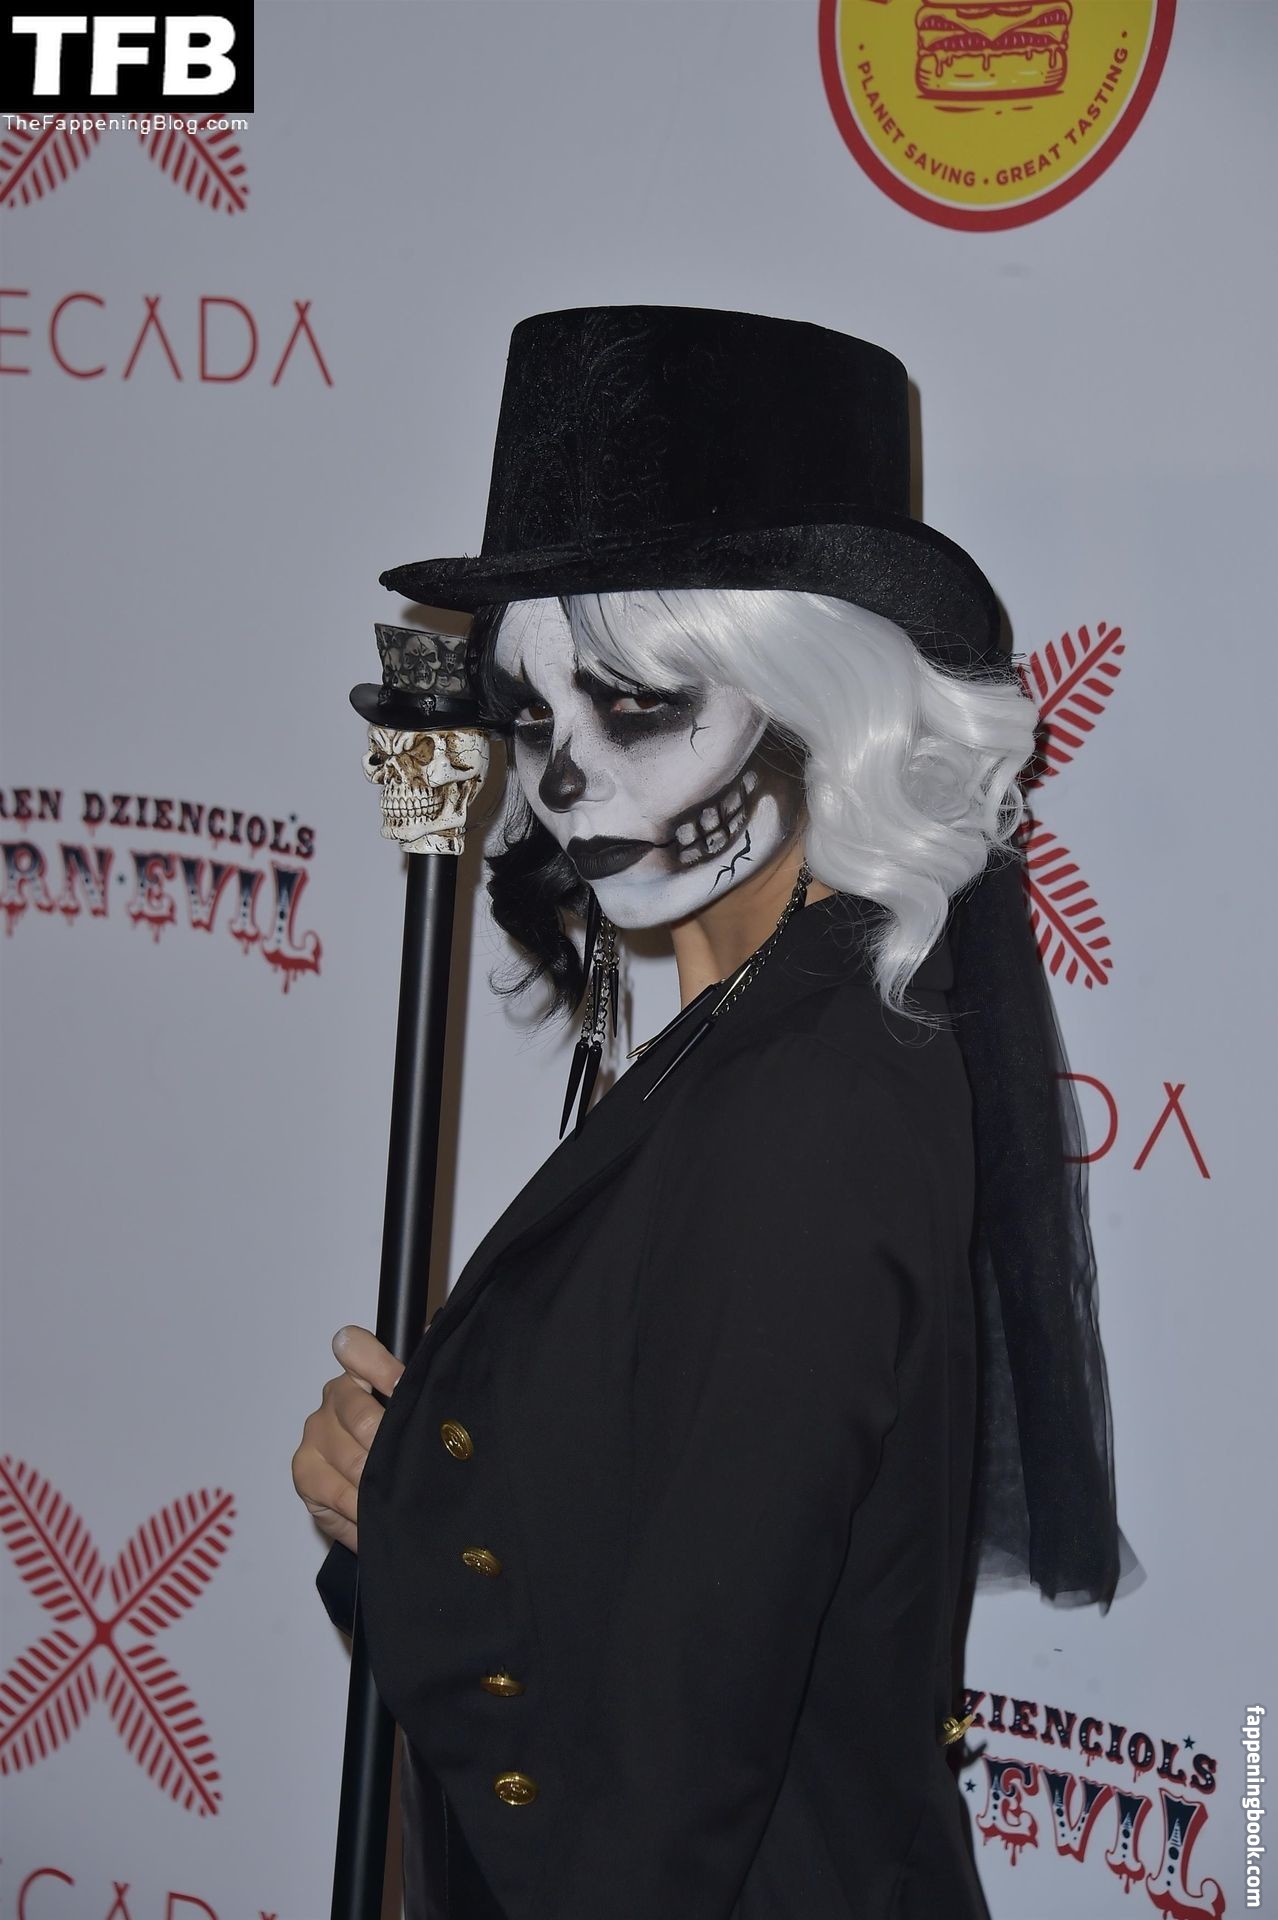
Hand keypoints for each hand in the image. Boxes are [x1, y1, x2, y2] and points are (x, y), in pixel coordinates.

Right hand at [291, 1326, 404, 1554]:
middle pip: (361, 1415)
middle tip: (413, 1462)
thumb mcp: (413, 1409)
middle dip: (390, 1445)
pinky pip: (337, 1493)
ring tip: (401, 1495)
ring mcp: (315, 1432)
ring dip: (381, 1483)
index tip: (403, 1384)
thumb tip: (445, 1347)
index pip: (356, 1347)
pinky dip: (361, 1508)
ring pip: (353, 1460)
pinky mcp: (303, 1469)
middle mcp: (335, 1396)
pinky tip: (375, 1512)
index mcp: (360, 1372)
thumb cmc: (396, 1441)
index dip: (379, 1363)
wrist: (363, 1491)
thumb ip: (426, 1380)